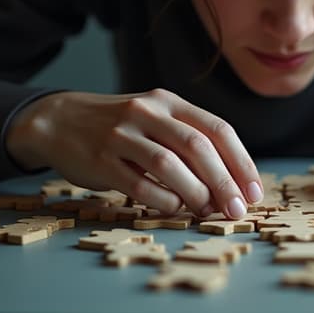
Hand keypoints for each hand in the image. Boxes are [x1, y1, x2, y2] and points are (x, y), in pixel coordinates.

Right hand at [5, 89, 262, 218]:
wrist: (59, 120)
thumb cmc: (121, 127)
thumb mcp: (156, 118)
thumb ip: (189, 140)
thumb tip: (231, 181)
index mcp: (169, 102)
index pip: (218, 129)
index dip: (241, 162)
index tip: (254, 191)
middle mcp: (148, 112)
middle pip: (198, 147)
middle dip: (224, 182)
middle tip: (237, 209)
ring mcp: (122, 134)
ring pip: (169, 165)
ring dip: (195, 192)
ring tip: (207, 210)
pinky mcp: (100, 159)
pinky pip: (138, 184)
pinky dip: (162, 200)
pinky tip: (174, 208)